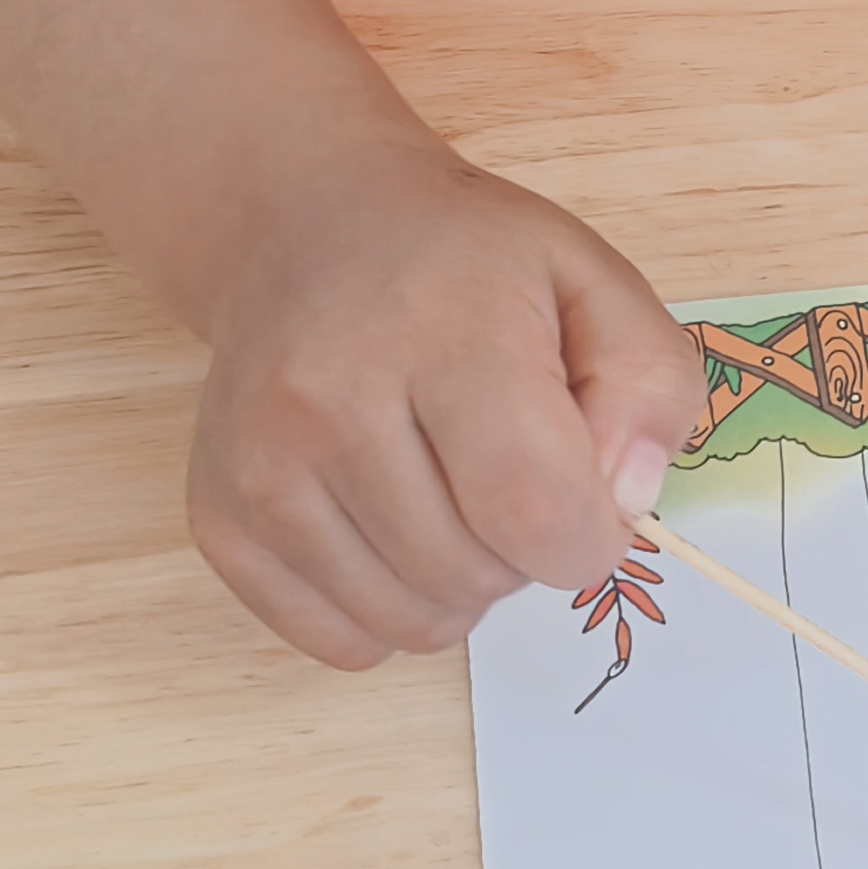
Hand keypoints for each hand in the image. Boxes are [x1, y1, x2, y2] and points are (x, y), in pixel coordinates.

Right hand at [186, 133, 702, 668]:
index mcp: (441, 330)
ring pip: (411, 622)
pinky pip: (341, 640)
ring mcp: (259, 466)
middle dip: (525, 551)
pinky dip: (390, 608)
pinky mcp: (218, 520)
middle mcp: (327, 400)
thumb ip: (649, 387)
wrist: (306, 227)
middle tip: (509, 470)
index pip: (533, 506)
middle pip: (474, 575)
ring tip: (452, 492)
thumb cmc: (465, 263)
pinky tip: (393, 524)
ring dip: (462, 585)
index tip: (591, 498)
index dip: (591, 535)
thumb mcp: (593, 279)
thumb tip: (622, 502)